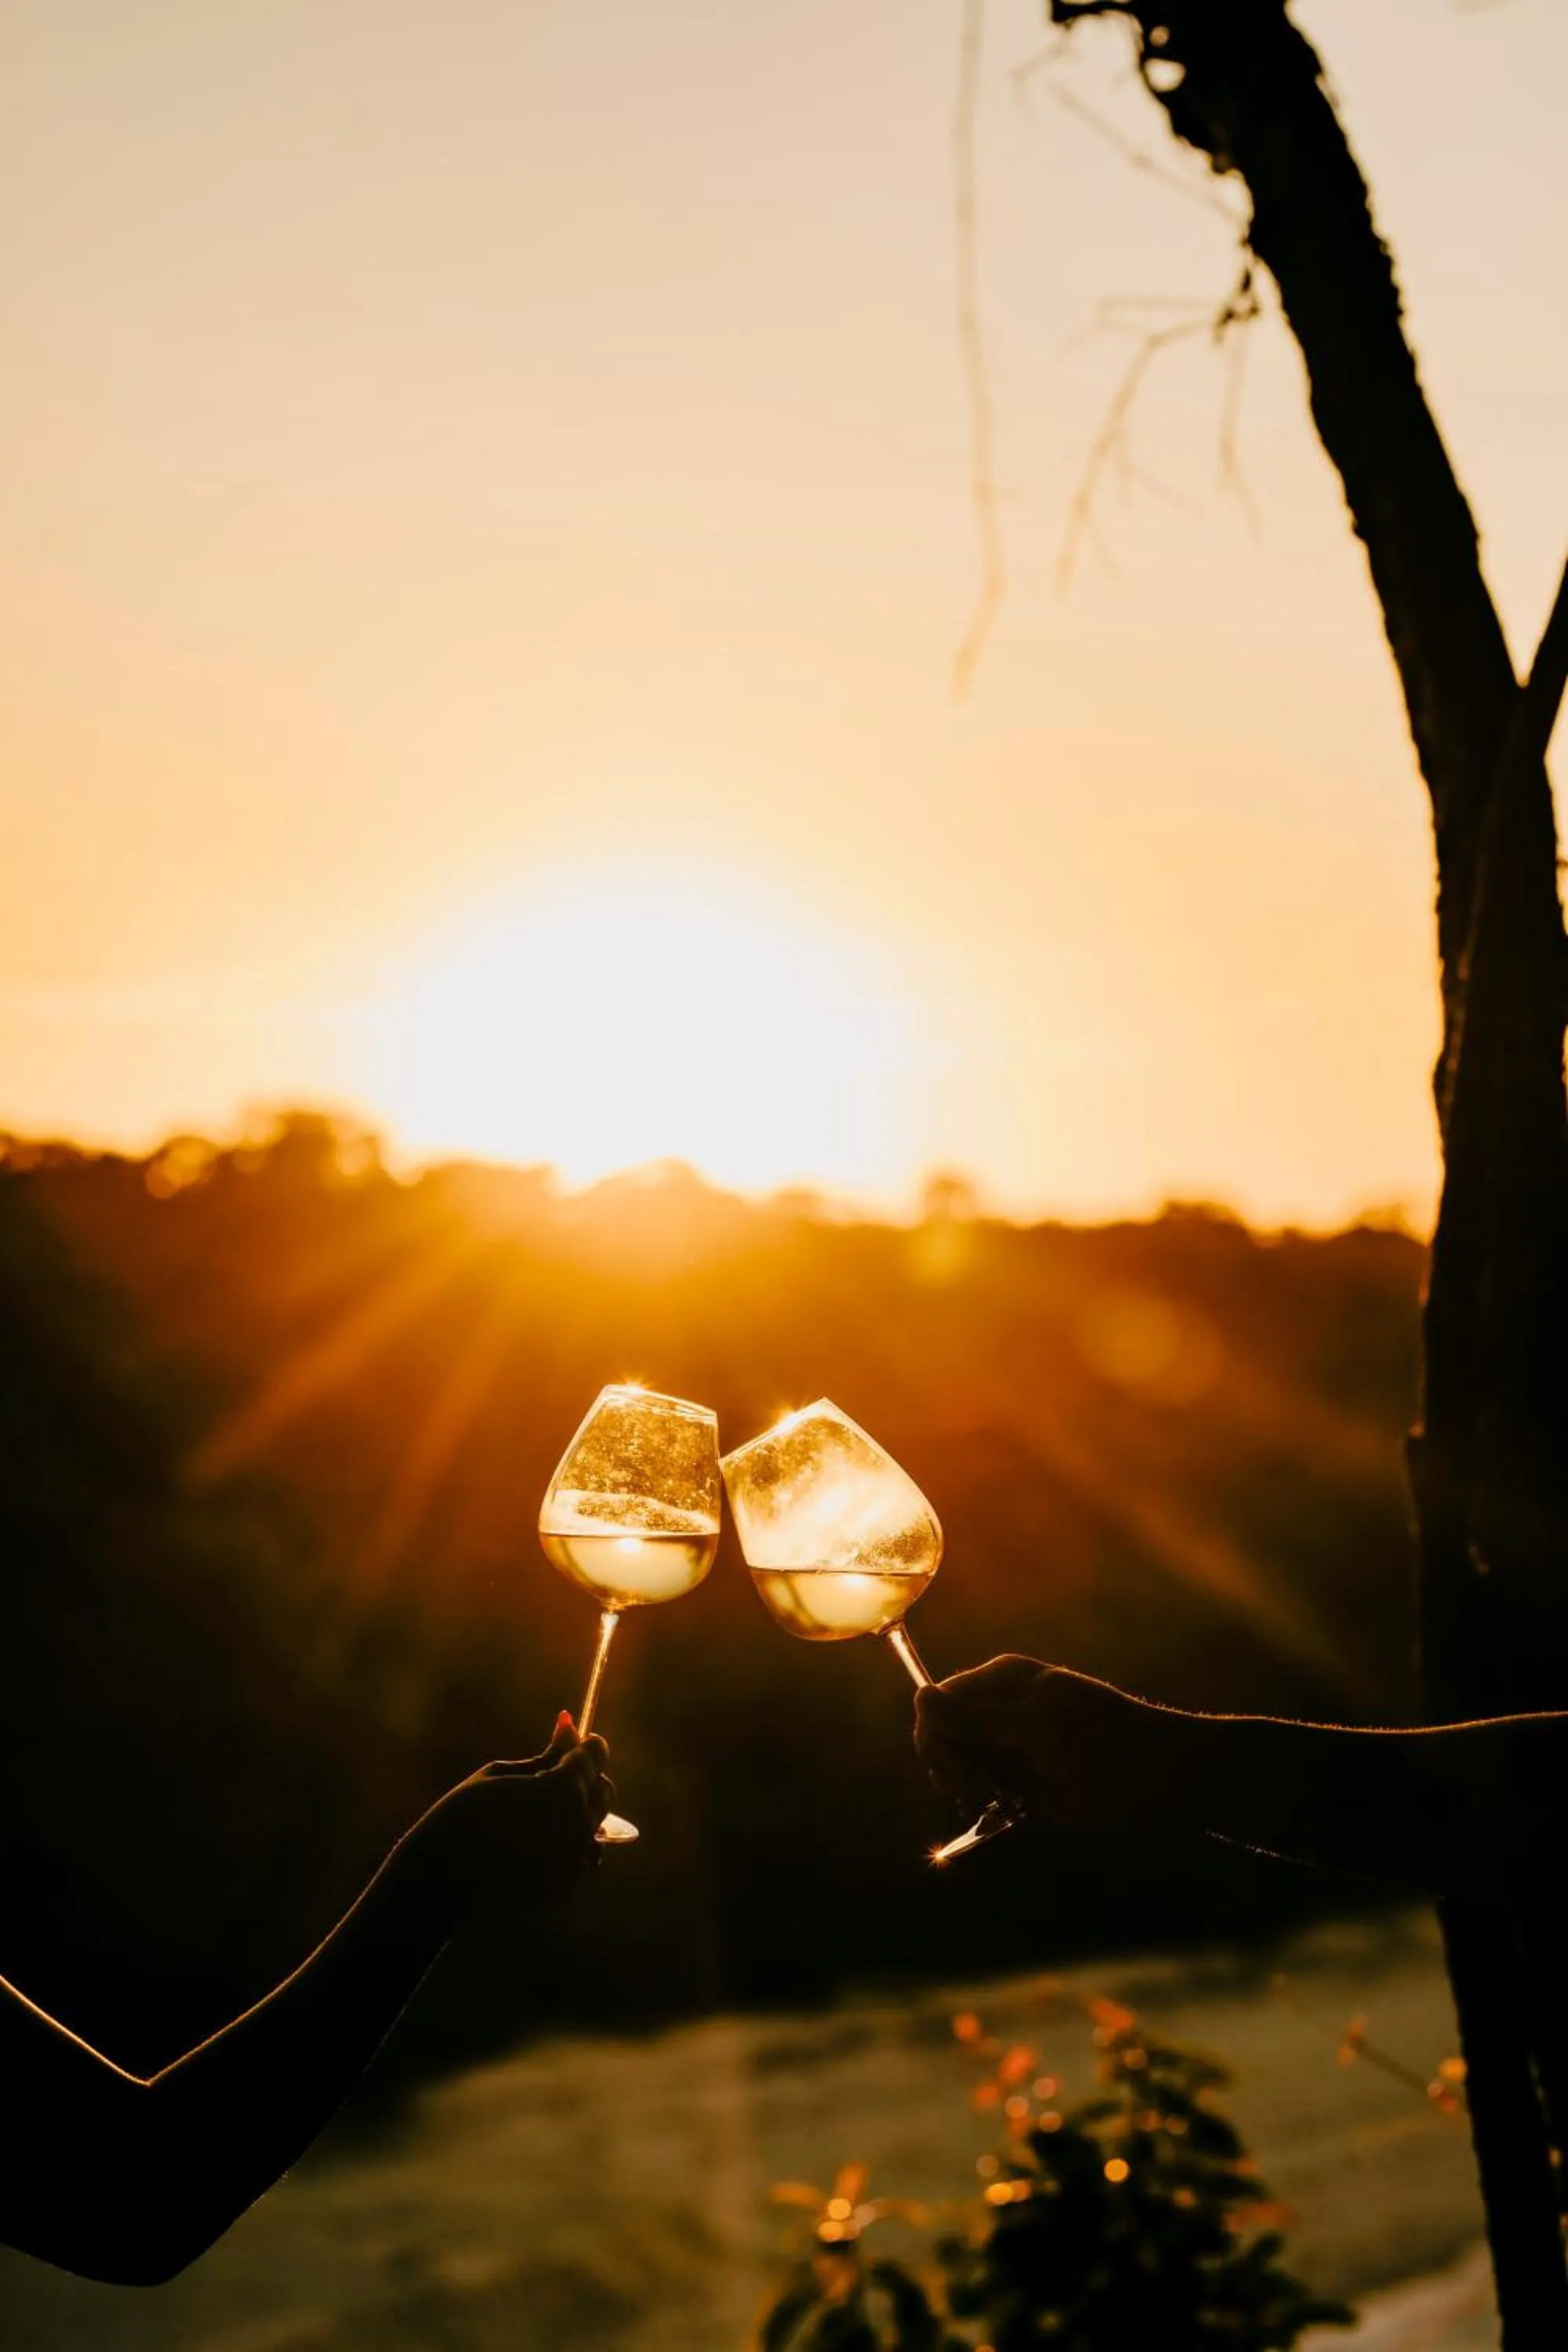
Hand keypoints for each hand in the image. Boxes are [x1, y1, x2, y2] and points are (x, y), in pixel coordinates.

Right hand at [397, 1716, 611, 1925]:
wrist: (438, 1882)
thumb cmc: (460, 1817)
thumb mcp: (499, 1774)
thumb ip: (544, 1755)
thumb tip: (570, 1726)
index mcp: (561, 1792)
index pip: (592, 1757)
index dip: (584, 1744)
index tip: (570, 1738)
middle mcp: (577, 1827)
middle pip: (601, 1790)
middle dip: (584, 1777)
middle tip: (548, 1774)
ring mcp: (574, 1860)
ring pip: (594, 1823)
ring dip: (576, 1810)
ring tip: (534, 1811)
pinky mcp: (566, 1884)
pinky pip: (581, 1850)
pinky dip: (567, 1839)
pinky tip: (531, 1839)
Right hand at [914, 1656, 1195, 1833]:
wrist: (1166, 1782)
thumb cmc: (1109, 1746)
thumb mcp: (1039, 1728)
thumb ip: (976, 1719)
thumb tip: (919, 1696)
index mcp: (1003, 1680)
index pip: (938, 1703)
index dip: (937, 1740)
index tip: (957, 1773)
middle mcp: (1001, 1708)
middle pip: (942, 1736)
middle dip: (950, 1767)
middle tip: (977, 1794)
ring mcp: (1012, 1744)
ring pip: (958, 1766)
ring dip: (967, 1788)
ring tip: (996, 1801)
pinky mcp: (1023, 1778)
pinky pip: (983, 1788)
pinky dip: (985, 1803)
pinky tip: (1005, 1809)